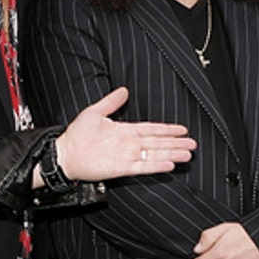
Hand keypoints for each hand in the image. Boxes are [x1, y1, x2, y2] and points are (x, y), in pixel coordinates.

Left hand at [51, 87, 195, 182]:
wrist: (66, 153)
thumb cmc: (77, 134)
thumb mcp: (95, 112)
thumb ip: (111, 102)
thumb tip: (123, 90)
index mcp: (125, 130)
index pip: (152, 129)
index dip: (167, 129)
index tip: (182, 129)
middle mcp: (129, 144)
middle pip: (158, 142)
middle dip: (176, 143)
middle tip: (193, 144)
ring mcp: (127, 156)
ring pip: (155, 154)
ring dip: (172, 154)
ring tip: (188, 154)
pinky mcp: (122, 167)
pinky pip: (143, 166)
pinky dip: (156, 165)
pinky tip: (170, 164)